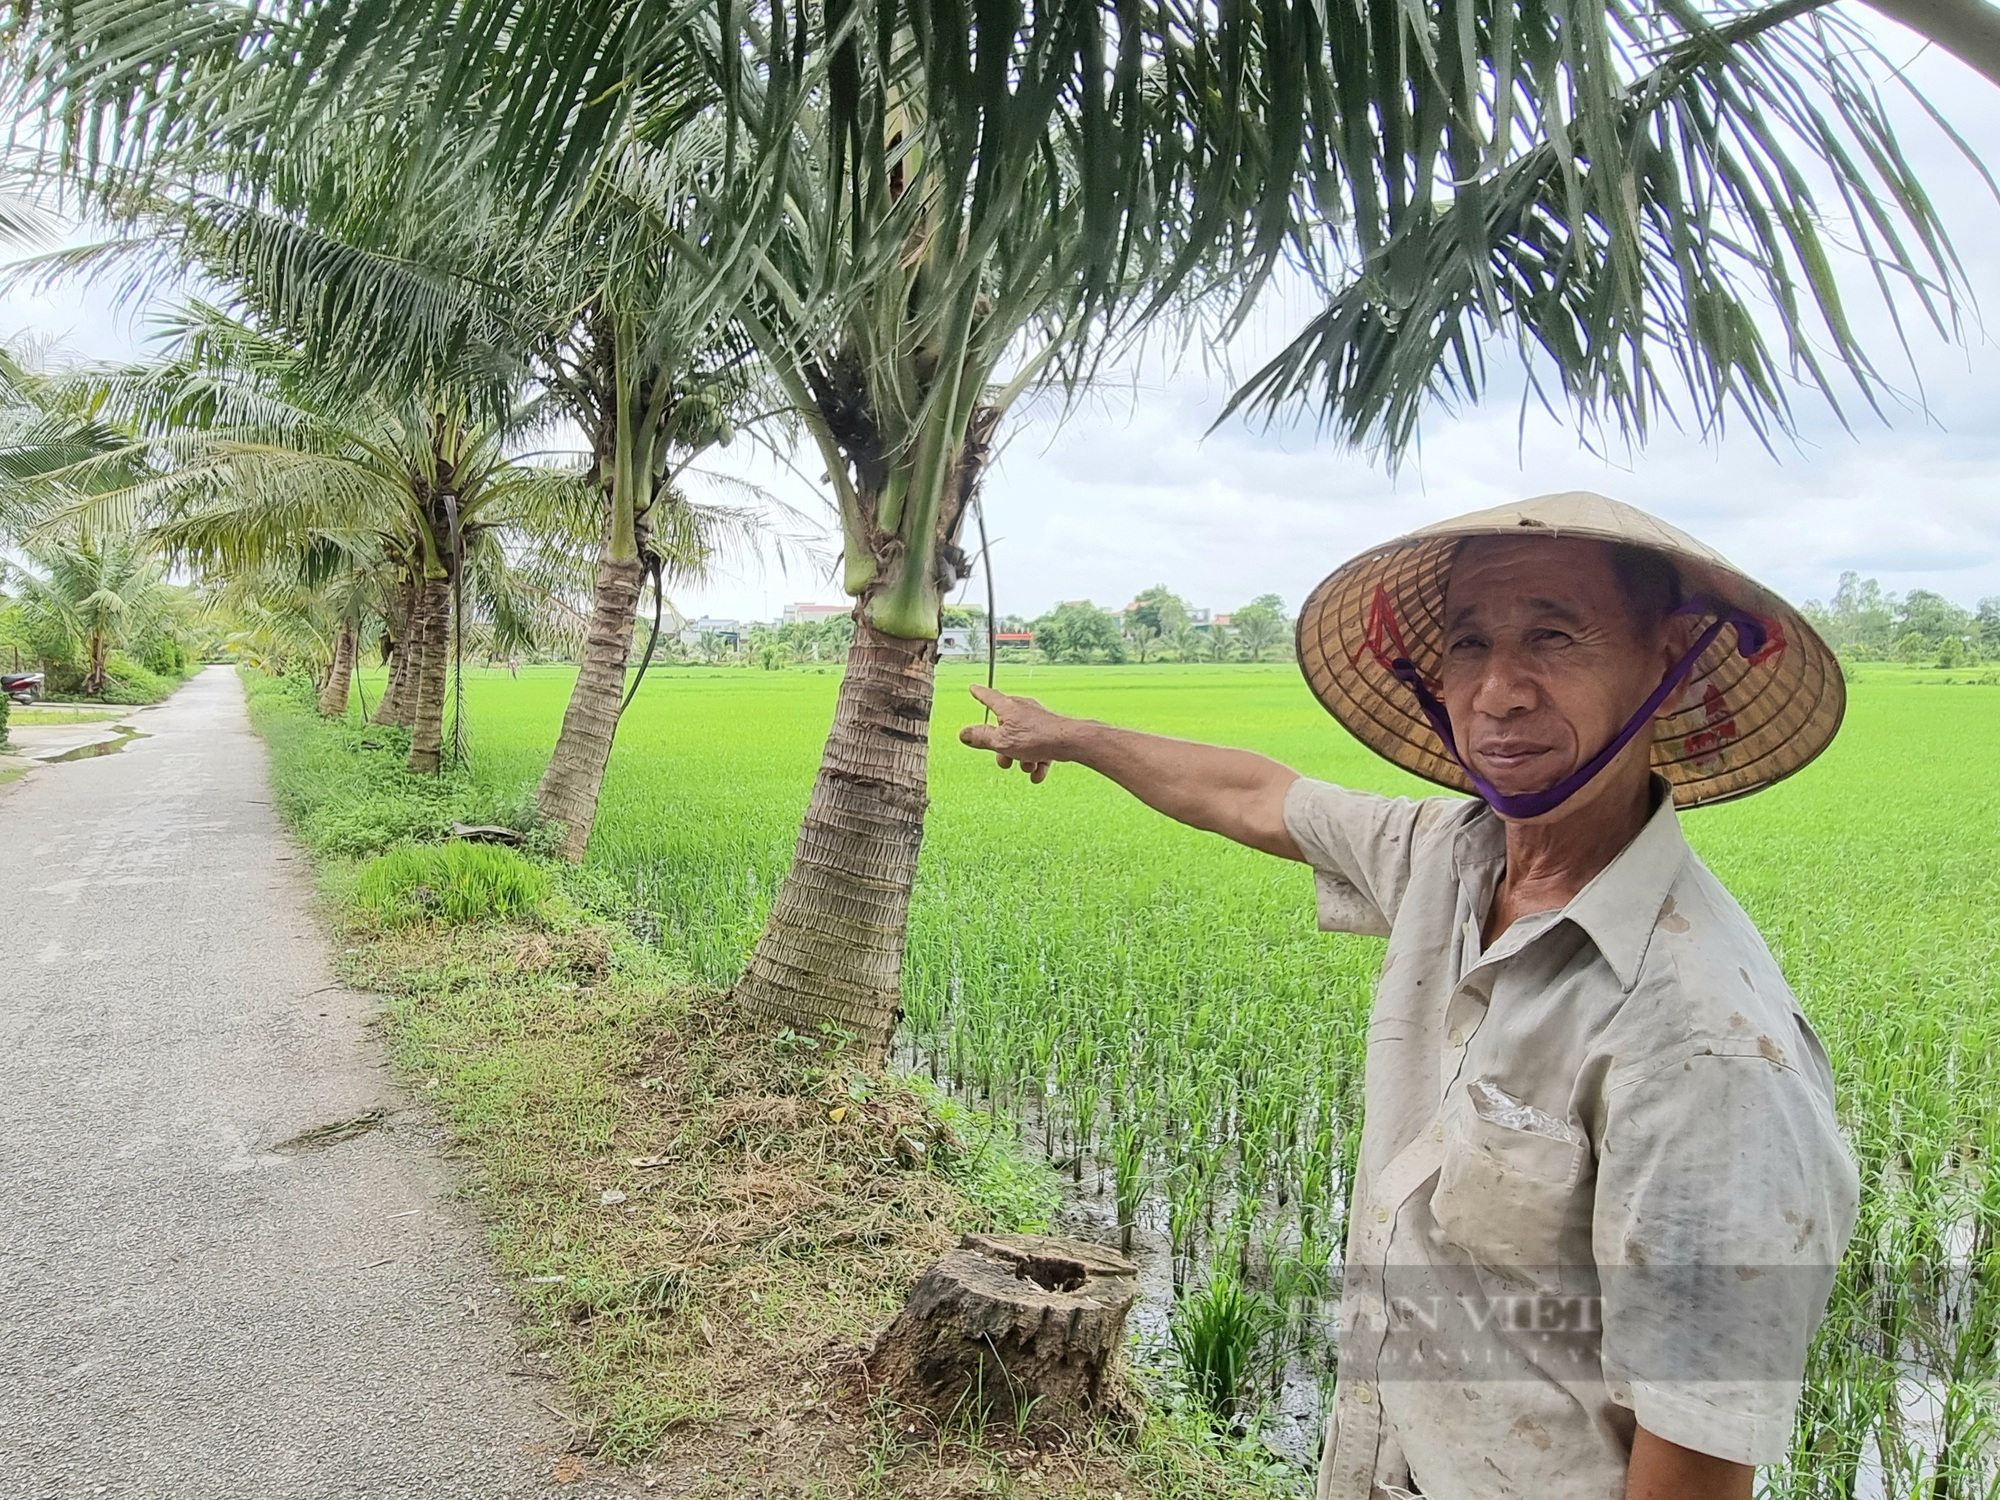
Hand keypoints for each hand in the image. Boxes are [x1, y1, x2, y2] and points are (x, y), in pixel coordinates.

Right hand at [958, 685, 1074, 783]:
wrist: (1070, 742)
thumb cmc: (1037, 738)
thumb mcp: (1002, 742)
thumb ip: (981, 738)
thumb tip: (963, 734)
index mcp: (1008, 707)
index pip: (989, 697)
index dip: (979, 694)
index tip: (973, 688)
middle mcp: (1022, 710)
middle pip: (1004, 729)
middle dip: (1003, 750)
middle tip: (1005, 762)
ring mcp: (1037, 721)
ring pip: (1021, 742)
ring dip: (1021, 759)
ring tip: (1028, 766)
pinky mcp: (1050, 732)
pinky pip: (1037, 748)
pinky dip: (1036, 762)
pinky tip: (1038, 774)